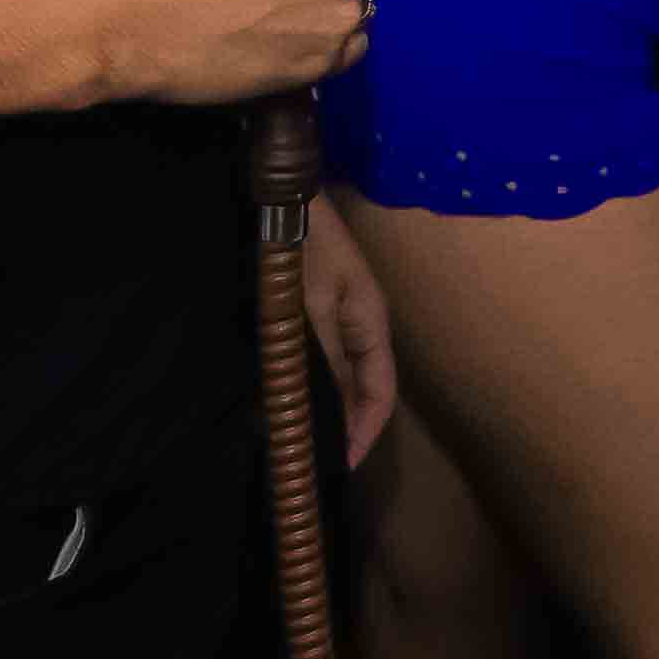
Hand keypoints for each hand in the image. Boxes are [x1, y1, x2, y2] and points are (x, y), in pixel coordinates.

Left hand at [302, 191, 398, 460]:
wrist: (278, 190)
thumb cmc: (299, 246)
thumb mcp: (310, 307)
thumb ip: (322, 362)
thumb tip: (326, 417)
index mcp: (372, 323)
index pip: (380, 394)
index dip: (364, 433)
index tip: (340, 469)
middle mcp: (359, 323)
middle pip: (361, 388)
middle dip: (343, 426)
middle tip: (312, 462)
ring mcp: (336, 313)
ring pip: (337, 375)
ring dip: (322, 406)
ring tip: (297, 438)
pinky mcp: (310, 305)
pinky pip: (316, 356)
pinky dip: (304, 381)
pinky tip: (281, 396)